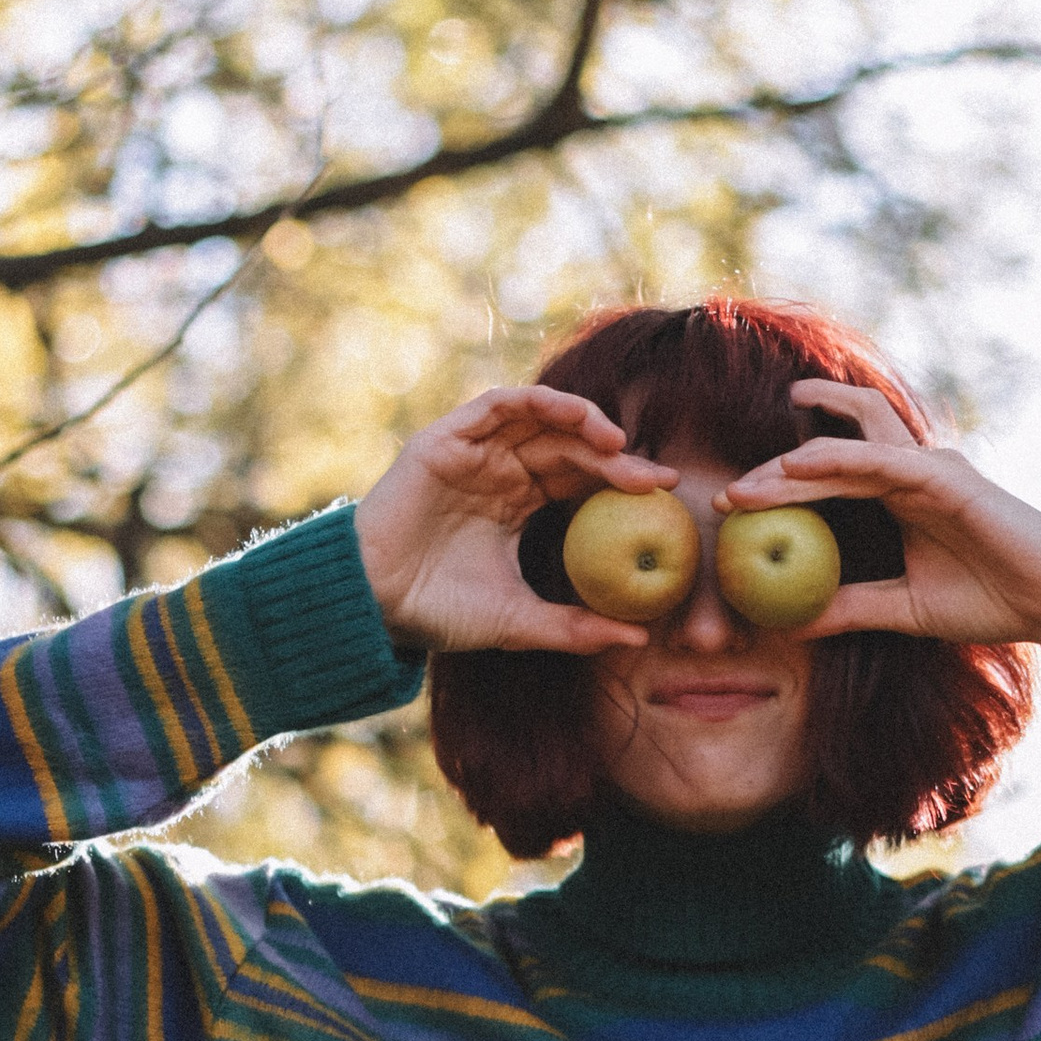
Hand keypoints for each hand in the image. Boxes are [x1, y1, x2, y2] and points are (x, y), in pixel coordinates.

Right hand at [354, 385, 680, 654]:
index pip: (578, 479)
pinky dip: (537, 401)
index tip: (665, 493)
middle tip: (654, 478)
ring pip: (538, 417)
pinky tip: (573, 415)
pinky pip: (498, 405)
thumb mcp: (521, 624)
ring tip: (618, 443)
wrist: (375, 605)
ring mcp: (472, 452)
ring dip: (582, 419)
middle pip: (568, 448)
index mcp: (515, 504)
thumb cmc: (440, 614)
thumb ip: (575, 628)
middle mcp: (497, 471)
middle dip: (614, 458)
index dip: (621, 480)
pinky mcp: (447, 439)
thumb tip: (638, 639)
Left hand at [719, 383, 1040, 649]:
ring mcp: (930, 468)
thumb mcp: (904, 610)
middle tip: (725, 494)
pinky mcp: (948, 477)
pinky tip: (801, 466)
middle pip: (831, 451)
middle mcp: (911, 471)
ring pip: (852, 446)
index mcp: (899, 495)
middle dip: (775, 469)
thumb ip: (851, 608)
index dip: (778, 485)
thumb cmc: (991, 600)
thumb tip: (790, 625)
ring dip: (798, 456)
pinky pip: (884, 460)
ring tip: (751, 477)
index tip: (728, 508)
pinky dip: (840, 458)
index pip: (830, 476)